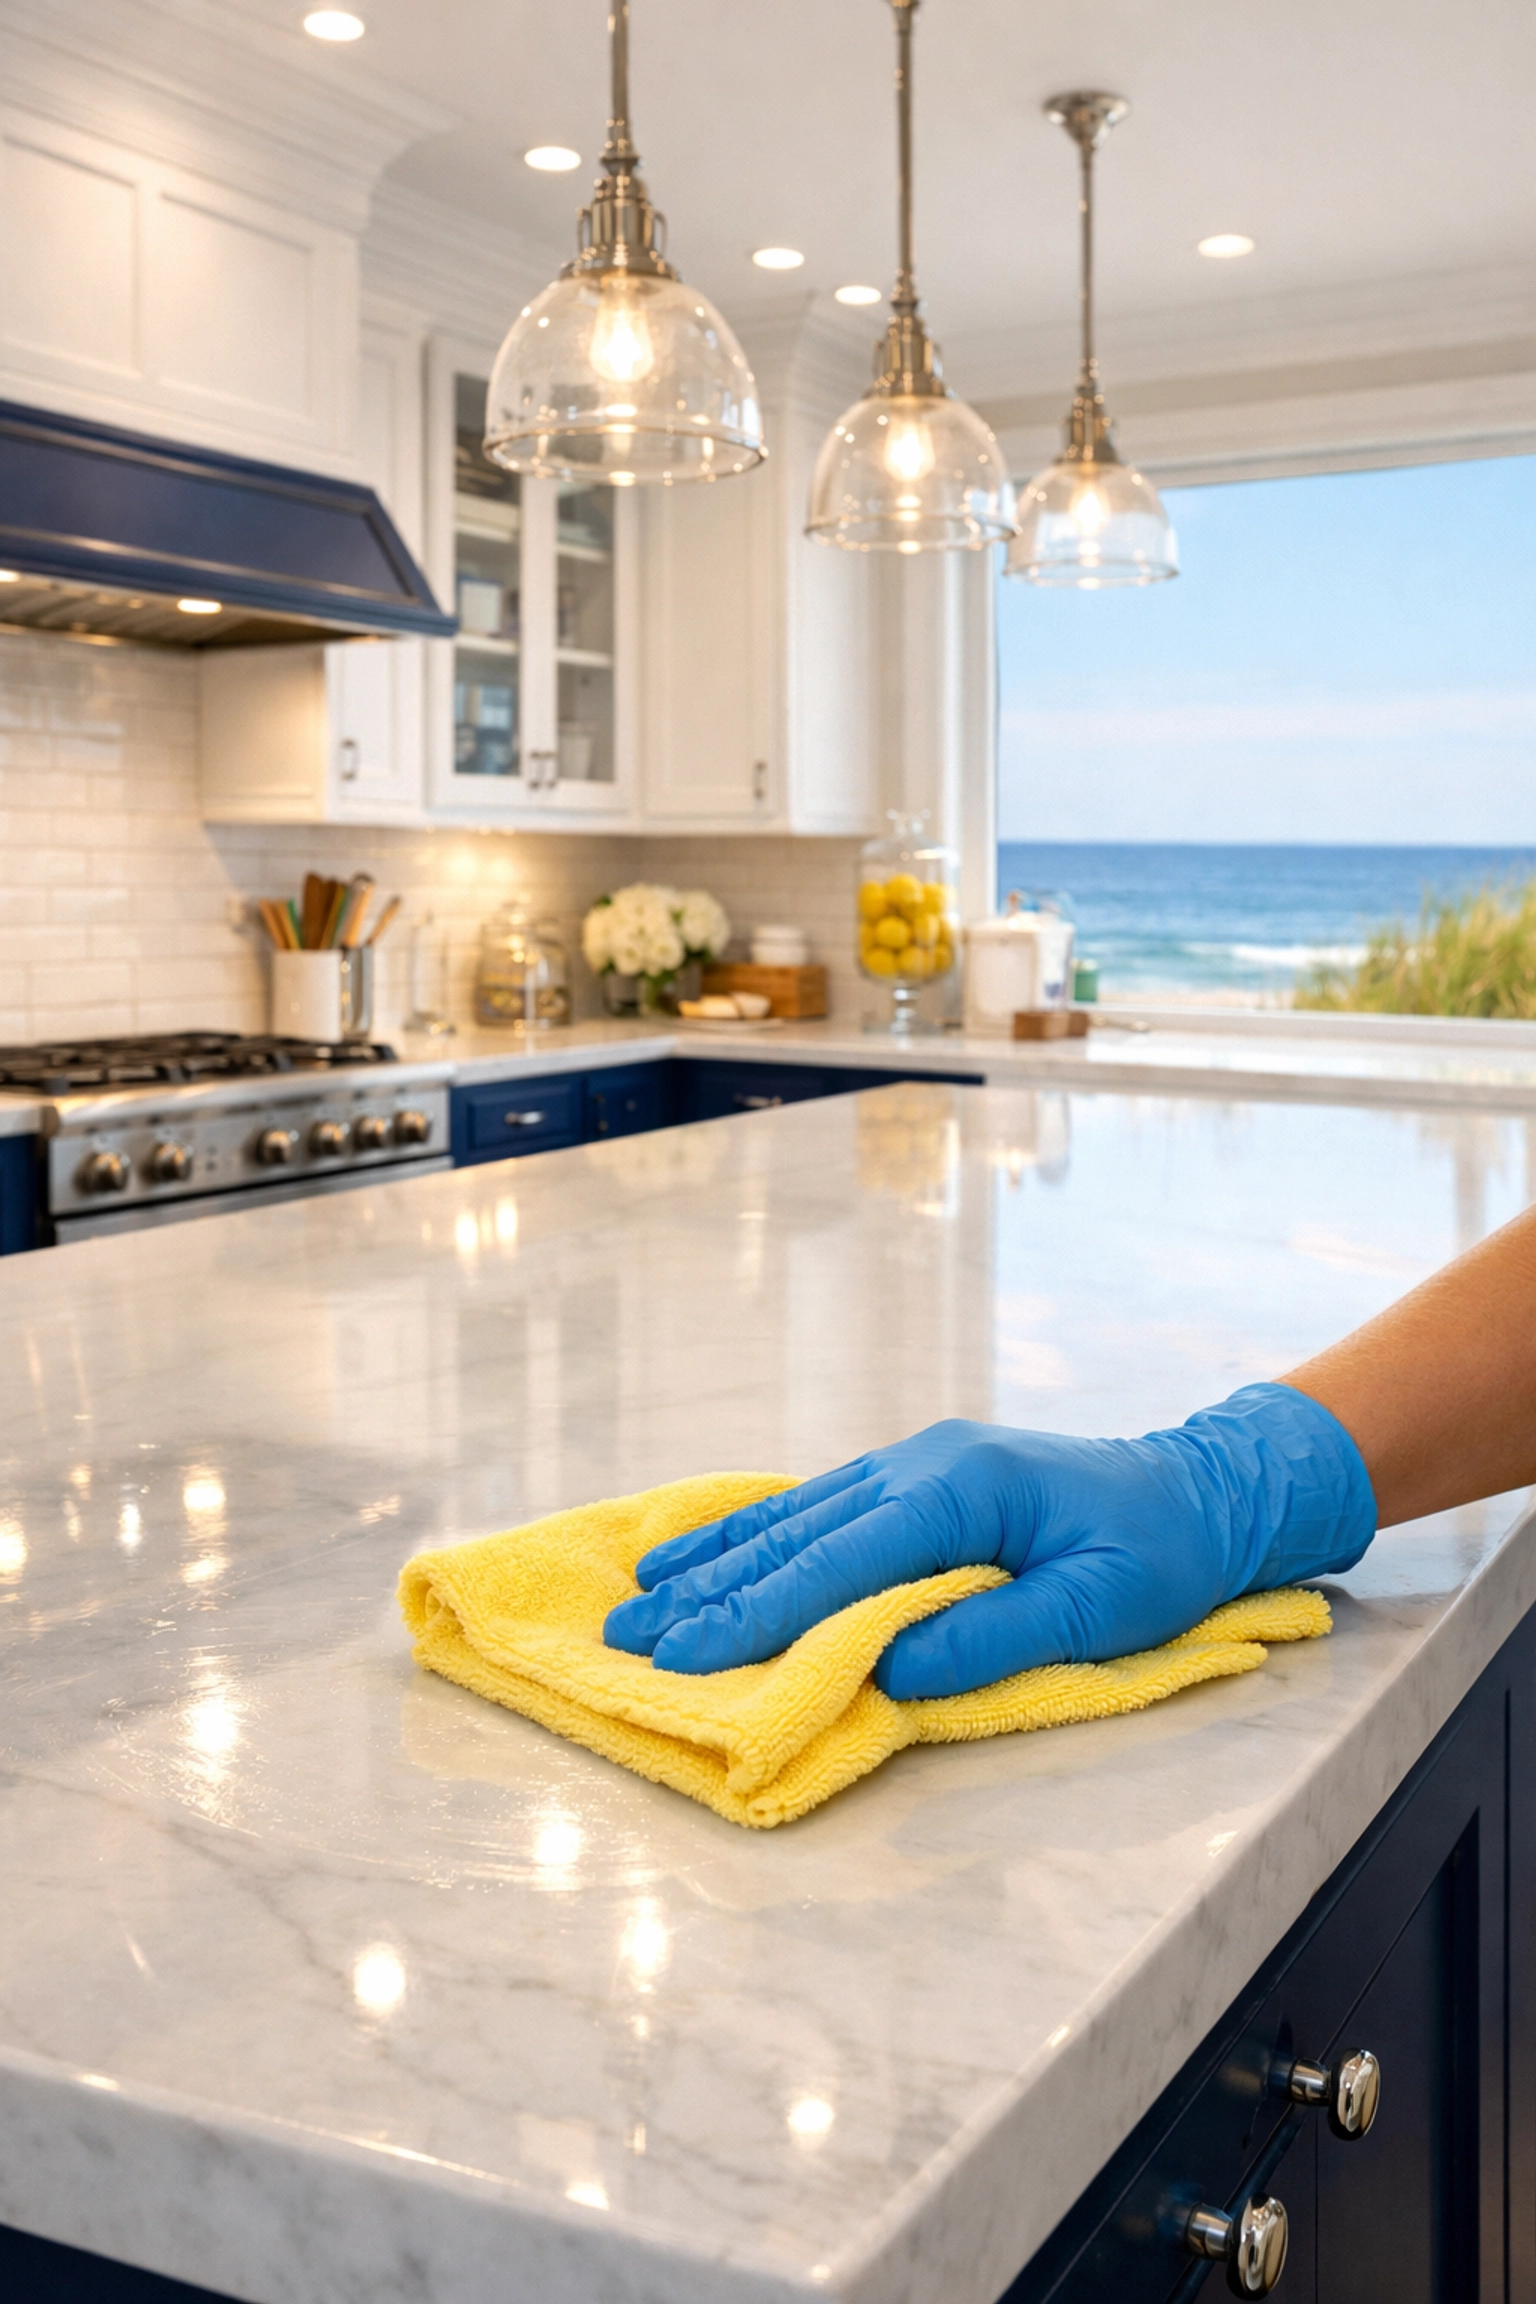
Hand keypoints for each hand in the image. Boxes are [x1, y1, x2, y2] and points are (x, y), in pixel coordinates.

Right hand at [602, 1385, 1375, 1697]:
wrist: (1199, 1487)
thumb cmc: (1160, 1552)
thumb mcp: (1102, 1606)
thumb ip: (995, 1634)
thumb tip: (890, 1667)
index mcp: (965, 1489)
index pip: (843, 1560)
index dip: (761, 1612)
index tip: (686, 1655)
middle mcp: (923, 1464)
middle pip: (801, 1536)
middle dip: (713, 1594)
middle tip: (629, 1641)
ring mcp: (915, 1464)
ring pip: (797, 1516)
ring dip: (718, 1563)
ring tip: (641, 1600)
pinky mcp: (916, 1480)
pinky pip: (819, 1507)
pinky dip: (757, 1535)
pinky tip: (709, 1554)